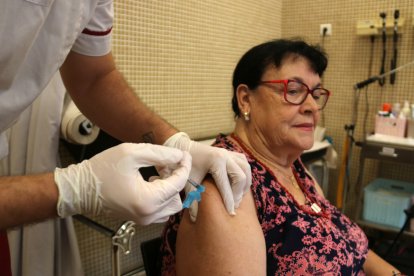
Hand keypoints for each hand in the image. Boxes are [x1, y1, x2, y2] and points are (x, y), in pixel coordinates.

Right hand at [54, 143, 190, 224]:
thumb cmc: (102, 169)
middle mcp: (148, 214)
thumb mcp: (131, 153)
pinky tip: (152, 182)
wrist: (79, 189)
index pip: (178, 184)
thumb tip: (179, 156)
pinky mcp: (139, 219)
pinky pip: (160, 210)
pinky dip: (162, 197)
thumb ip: (160, 154)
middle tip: (167, 164)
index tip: (184, 154)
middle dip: (177, 179)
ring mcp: (143, 219)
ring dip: (170, 189)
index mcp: (148, 200)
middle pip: (178, 198)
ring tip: (158, 173)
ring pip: (171, 206)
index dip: (184, 166)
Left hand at [163, 132, 251, 220]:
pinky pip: (244, 163)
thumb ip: (193, 199)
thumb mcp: (188, 182)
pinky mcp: (231, 152)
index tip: (231, 213)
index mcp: (215, 161)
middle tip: (234, 206)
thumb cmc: (186, 166)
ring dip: (244, 184)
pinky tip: (239, 185)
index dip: (229, 201)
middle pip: (241, 177)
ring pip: (246, 169)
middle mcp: (225, 155)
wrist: (185, 149)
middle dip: (238, 194)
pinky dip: (245, 174)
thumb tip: (194, 219)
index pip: (226, 185)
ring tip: (238, 196)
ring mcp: (229, 152)